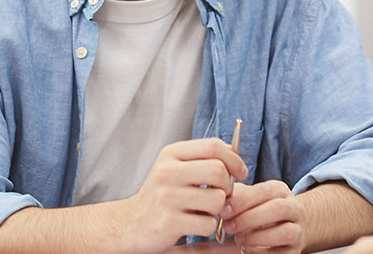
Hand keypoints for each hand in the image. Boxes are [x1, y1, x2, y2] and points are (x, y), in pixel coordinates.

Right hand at [108, 139, 249, 252]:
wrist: (131, 223)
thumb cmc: (161, 196)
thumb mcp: (175, 168)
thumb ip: (202, 159)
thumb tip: (235, 154)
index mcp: (171, 154)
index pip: (213, 145)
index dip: (234, 159)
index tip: (240, 172)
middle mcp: (166, 172)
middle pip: (218, 171)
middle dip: (228, 186)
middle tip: (220, 195)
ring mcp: (167, 197)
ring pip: (217, 199)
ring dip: (217, 209)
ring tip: (203, 210)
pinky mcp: (169, 221)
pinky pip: (208, 223)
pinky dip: (207, 227)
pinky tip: (194, 224)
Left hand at [221, 180, 304, 252]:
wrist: (285, 226)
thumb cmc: (260, 210)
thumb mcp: (251, 198)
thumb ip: (237, 196)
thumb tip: (222, 201)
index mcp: (280, 191)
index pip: (265, 191)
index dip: (242, 201)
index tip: (223, 211)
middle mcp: (294, 209)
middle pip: (279, 209)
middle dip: (250, 218)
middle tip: (228, 227)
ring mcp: (298, 230)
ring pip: (286, 232)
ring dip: (257, 237)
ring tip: (239, 239)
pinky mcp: (295, 250)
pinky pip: (282, 253)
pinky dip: (261, 252)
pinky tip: (247, 249)